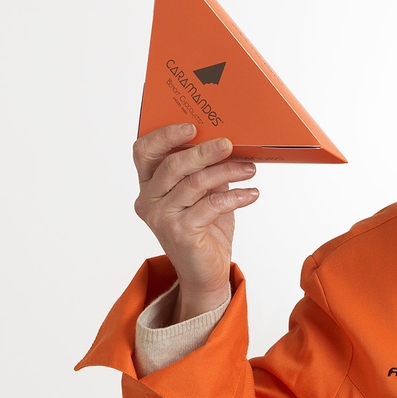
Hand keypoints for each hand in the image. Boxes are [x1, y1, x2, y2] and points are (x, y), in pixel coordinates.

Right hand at [132, 123, 258, 320]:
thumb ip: (206, 169)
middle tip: (230, 144)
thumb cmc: (205, 226)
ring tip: (250, 169)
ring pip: (195, 183)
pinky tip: (252, 193)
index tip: (192, 126)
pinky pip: (210, 205)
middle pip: (173, 165)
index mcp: (149, 184)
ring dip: (227, 171)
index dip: (165, 135)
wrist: (206, 270)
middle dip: (204, 151)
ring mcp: (161, 217)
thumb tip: (228, 141)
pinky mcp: (179, 232)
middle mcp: (149, 200)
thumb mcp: (205, 192)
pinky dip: (235, 197)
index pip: (144, 151)